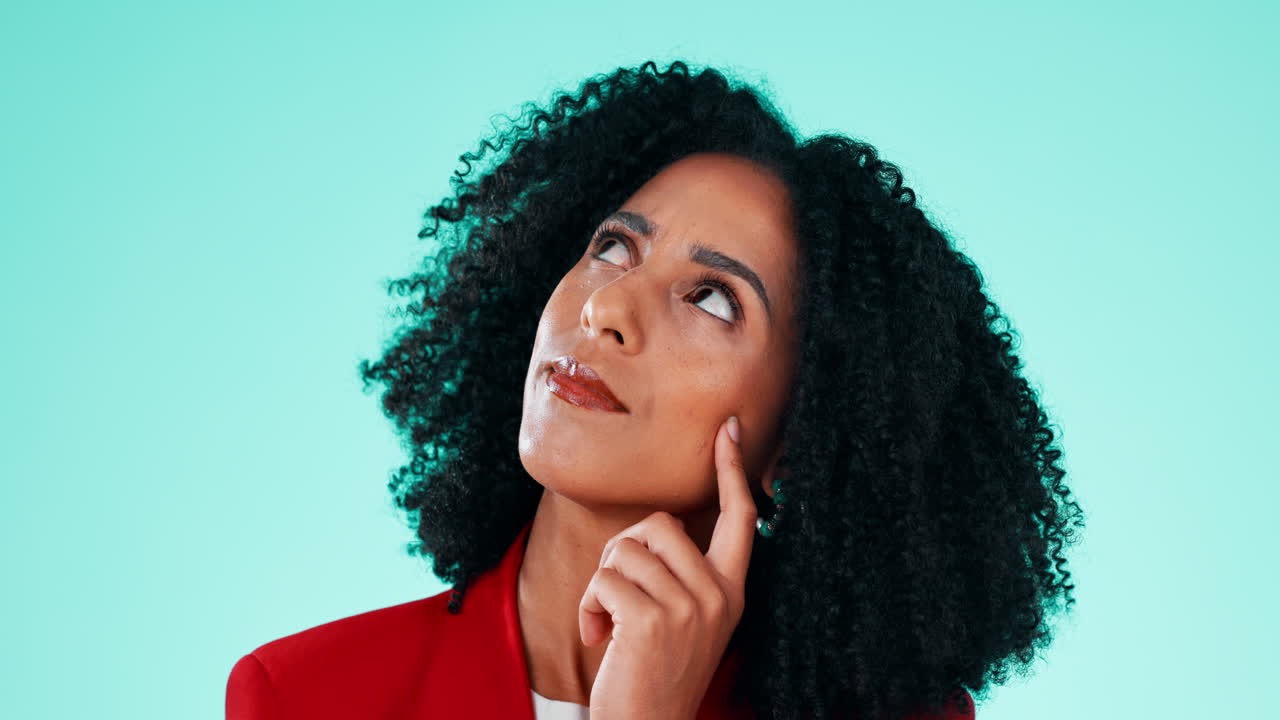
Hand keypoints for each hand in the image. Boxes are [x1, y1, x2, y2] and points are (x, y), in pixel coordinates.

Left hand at [580, 415, 761, 719]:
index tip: (728, 429)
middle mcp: (719, 595)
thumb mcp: (685, 620)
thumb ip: (682, 575)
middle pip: (660, 523)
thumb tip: (660, 525)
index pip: (740, 517)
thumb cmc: (653, 672)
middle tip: (616, 595)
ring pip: (626, 550)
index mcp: (732, 590)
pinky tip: (598, 637)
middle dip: (622, 551)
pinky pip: (605, 579)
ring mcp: (690, 607)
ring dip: (601, 584)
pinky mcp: (653, 620)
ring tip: (608, 622)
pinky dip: (589, 606)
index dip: (732, 470)